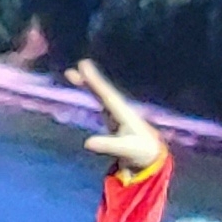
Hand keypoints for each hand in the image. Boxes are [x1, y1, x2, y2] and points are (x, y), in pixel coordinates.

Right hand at [69, 59, 165, 178]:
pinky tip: (84, 85)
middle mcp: (120, 109)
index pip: (107, 95)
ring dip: (87, 83)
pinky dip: (90, 91)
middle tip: (77, 66)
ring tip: (71, 74)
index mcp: (124, 114)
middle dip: (90, 80)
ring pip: (99, 93)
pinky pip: (99, 99)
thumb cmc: (140, 152)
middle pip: (103, 91)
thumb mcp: (125, 150)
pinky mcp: (112, 116)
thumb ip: (108, 145)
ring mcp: (116, 112)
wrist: (150, 155)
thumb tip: (87, 143)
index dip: (96, 82)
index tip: (85, 68)